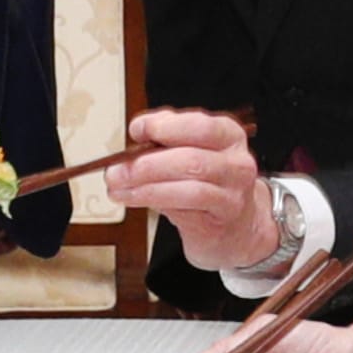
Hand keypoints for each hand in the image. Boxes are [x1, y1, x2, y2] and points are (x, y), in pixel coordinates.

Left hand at [113, 110, 285, 277]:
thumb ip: (168, 139)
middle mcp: (237, 162)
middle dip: (145, 163)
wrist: (236, 227)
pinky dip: (153, 201)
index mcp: (229, 135)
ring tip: (118, 187)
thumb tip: (139, 132)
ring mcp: (233, 192)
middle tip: (115, 170)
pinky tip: (133, 198)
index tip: (136, 130)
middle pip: (190, 158)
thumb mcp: (191, 153)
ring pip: (187, 185)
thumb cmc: (207, 185)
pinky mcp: (222, 218)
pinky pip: (185, 207)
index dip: (164, 126)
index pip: (199, 125)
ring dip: (145, 186)